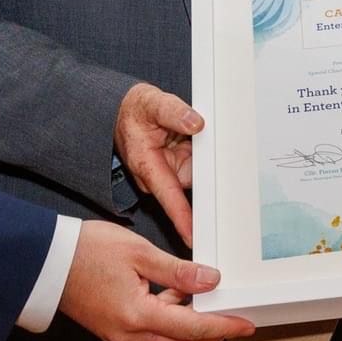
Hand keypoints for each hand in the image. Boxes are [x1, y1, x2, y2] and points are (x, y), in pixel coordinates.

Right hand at [58, 221, 254, 340]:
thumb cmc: (86, 250)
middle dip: (211, 337)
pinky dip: (169, 323)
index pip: (192, 329)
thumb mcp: (138, 251)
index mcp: (137, 315)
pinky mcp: (111, 329)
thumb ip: (177, 270)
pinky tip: (176, 297)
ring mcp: (118, 335)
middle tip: (234, 321)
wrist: (43, 260)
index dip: (222, 326)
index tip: (245, 324)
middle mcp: (128, 334)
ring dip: (189, 330)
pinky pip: (149, 335)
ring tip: (206, 301)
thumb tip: (210, 280)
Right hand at [115, 82, 201, 244]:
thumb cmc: (135, 110)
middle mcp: (159, 175)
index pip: (170, 197)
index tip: (194, 237)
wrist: (126, 109)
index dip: (183, 219)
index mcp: (147, 166)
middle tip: (215, 154)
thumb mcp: (152, 103)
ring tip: (198, 136)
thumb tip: (196, 123)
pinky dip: (203, 153)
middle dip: (207, 174)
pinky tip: (198, 140)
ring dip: (204, 157)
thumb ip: (174, 112)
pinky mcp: (178, 166)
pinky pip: (199, 164)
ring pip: (199, 172)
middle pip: (192, 183)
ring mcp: (170, 172)